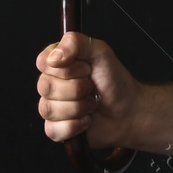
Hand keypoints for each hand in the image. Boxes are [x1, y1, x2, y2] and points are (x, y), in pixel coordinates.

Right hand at [36, 31, 141, 148]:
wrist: (129, 110)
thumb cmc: (115, 81)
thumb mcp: (100, 52)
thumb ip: (75, 42)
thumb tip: (53, 57)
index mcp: (57, 63)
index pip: (43, 63)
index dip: (66, 69)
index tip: (86, 68)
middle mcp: (51, 83)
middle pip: (45, 87)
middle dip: (76, 89)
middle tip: (91, 87)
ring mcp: (52, 106)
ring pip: (48, 109)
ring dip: (77, 108)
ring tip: (91, 104)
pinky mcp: (57, 128)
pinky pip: (52, 129)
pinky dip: (74, 126)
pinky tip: (86, 120)